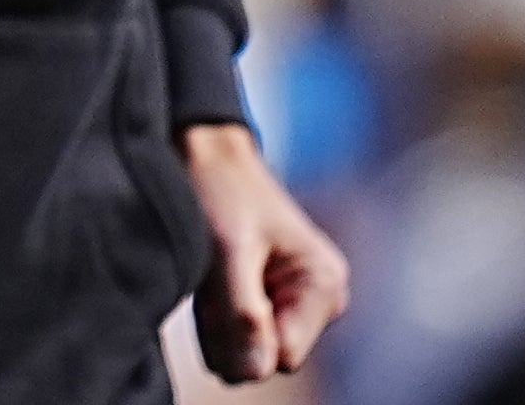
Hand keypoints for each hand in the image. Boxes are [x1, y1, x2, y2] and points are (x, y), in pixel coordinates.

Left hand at [181, 122, 350, 382]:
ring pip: (243, 354)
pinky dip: (210, 318)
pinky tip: (208, 281)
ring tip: (211, 273)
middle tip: (212, 276)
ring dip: (216, 322)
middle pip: (264, 359)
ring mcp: (289, 306)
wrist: (200, 152)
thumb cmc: (218, 188)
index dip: (243, 333)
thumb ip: (243, 313)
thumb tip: (256, 373)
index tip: (222, 286)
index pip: (283, 355)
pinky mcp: (262, 305)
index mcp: (324, 285)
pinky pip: (230, 340)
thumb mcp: (227, 249)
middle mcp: (316, 302)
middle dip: (228, 328)